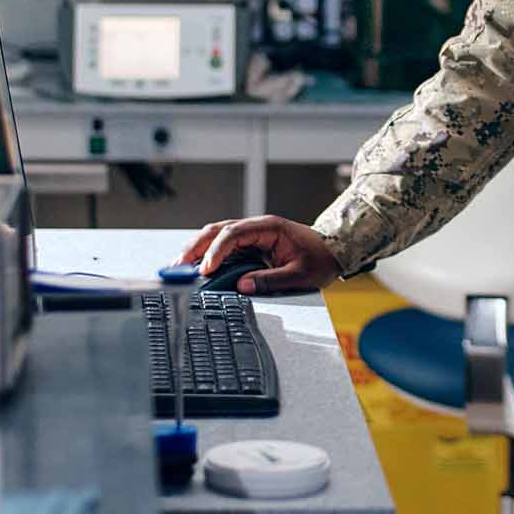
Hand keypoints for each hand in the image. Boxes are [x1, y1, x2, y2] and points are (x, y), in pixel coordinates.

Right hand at [177, 215, 343, 294]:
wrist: (335, 249)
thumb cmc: (321, 258)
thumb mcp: (300, 274)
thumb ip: (271, 280)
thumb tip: (242, 286)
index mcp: (269, 228)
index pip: (233, 235)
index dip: (216, 251)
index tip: (205, 269)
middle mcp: (258, 227)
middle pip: (218, 230)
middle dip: (196, 247)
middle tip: (178, 266)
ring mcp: (253, 234)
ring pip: (217, 236)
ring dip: (198, 249)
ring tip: (180, 267)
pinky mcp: (252, 243)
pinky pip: (225, 245)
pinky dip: (208, 253)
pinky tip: (197, 266)